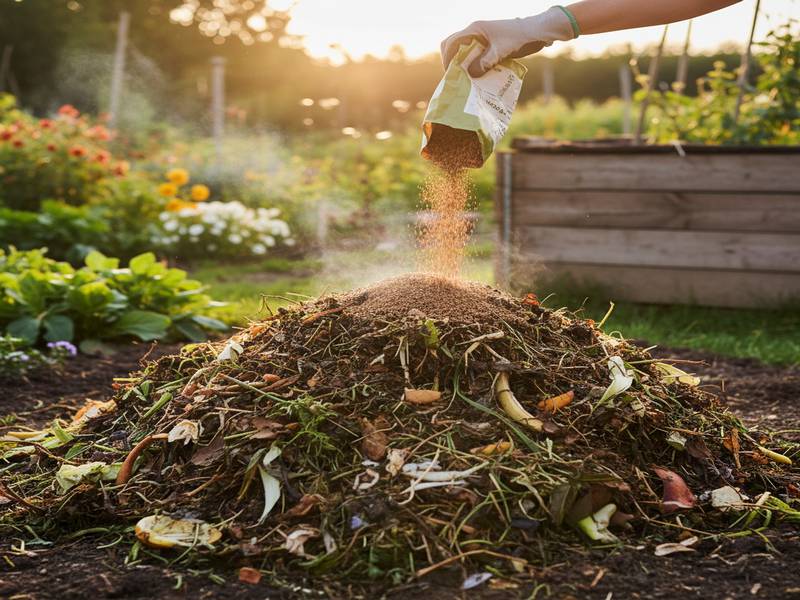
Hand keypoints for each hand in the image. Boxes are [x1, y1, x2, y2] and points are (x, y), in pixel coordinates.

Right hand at [441, 6, 576, 76]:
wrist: (537, 33)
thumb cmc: (519, 37)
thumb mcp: (500, 51)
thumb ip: (484, 62)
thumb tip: (469, 75)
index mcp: (475, 29)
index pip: (452, 42)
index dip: (447, 58)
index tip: (450, 74)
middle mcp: (476, 34)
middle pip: (454, 47)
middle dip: (452, 63)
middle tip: (455, 79)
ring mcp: (482, 42)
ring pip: (465, 54)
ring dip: (464, 67)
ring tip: (465, 83)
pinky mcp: (490, 49)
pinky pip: (476, 59)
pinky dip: (475, 69)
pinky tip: (478, 80)